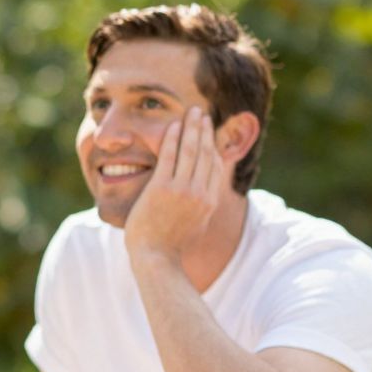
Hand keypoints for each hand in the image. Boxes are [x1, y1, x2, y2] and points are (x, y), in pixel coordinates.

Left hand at [124, 107, 225, 264]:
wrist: (156, 258)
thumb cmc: (171, 247)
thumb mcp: (196, 226)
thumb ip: (202, 209)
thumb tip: (205, 202)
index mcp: (210, 200)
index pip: (215, 165)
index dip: (213, 145)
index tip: (209, 131)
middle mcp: (200, 192)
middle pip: (207, 153)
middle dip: (205, 130)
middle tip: (203, 114)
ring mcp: (182, 189)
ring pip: (191, 150)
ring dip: (192, 128)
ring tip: (192, 112)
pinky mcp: (162, 188)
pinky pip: (169, 156)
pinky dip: (173, 138)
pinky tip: (173, 125)